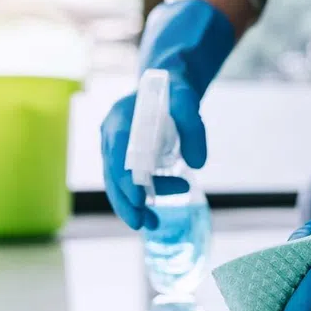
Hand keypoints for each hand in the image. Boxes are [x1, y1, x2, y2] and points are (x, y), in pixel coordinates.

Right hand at [100, 0, 234, 229]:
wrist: (165, 85)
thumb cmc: (174, 92)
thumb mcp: (187, 101)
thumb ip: (194, 128)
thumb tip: (198, 164)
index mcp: (121, 119)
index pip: (118, 154)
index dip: (125, 179)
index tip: (139, 199)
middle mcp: (111, 135)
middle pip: (112, 174)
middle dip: (125, 202)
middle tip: (142, 224)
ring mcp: (114, 148)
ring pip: (115, 182)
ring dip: (130, 206)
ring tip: (152, 224)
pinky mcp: (122, 158)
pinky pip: (124, 182)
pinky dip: (136, 199)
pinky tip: (152, 214)